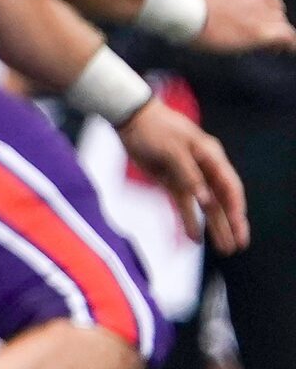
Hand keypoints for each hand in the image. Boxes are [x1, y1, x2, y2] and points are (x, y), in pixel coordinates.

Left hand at [118, 98, 247, 252]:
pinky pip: (183, 205)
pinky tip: (196, 239)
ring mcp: (189, 177)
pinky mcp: (171, 182)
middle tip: (238, 245)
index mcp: (211, 156)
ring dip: (214, 226)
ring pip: (205, 206)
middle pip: (221, 200)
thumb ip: (188, 174)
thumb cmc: (155, 128)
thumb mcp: (172, 148)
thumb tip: (204, 199)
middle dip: (231, 223)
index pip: (229, 185)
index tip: (238, 224)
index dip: (235, 206)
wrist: (130, 120)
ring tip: (225, 248)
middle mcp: (204, 168)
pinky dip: (189, 221)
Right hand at [188, 0, 295, 52]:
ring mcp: (267, 12)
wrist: (186, 9)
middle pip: (275, 9)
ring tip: (254, 45)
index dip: (265, 3)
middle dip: (264, 19)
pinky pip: (288, 38)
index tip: (256, 13)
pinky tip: (276, 50)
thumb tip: (223, 5)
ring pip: (280, 24)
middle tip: (247, 33)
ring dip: (269, 33)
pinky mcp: (265, 31)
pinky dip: (286, 45)